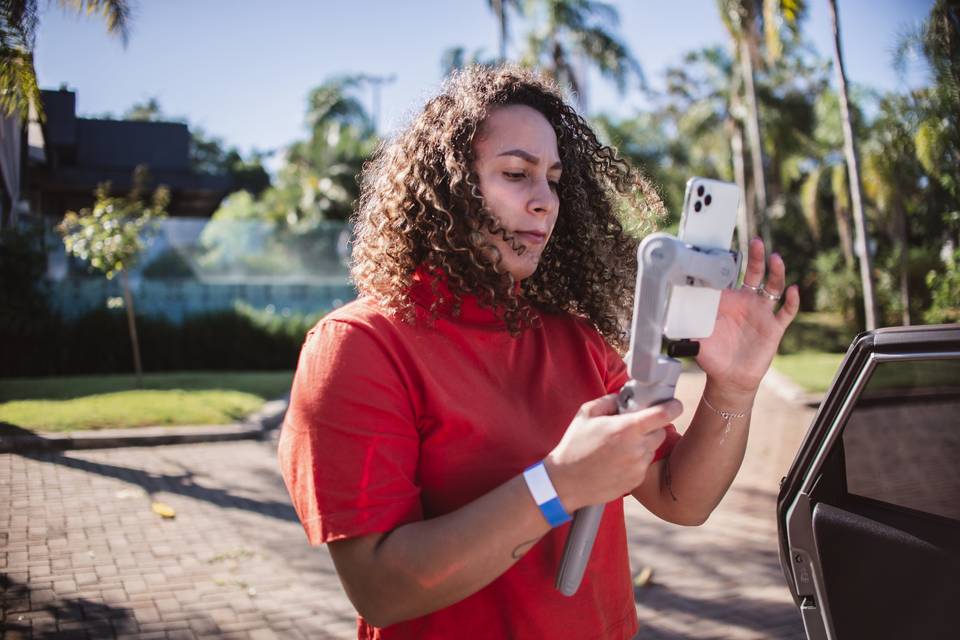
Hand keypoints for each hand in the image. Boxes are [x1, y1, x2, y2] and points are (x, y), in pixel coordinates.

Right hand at [544, 394, 682, 511]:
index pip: (663, 414)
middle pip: (660, 432)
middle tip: (632, 427)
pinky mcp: (636, 481)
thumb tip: (624, 397)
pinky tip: (617, 460)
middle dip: (651, 427)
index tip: (673, 404)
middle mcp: (636, 448)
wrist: (565, 482)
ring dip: (642, 444)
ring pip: (652, 449)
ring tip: (619, 446)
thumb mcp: (586, 414)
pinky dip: (636, 460)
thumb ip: (609, 401)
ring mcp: (638, 466)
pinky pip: (644, 465)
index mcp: (626, 428)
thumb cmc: (574, 446)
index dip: (672, 407)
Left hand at [696, 237, 799, 395]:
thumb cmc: (711, 355)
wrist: (729, 378)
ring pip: (773, 287)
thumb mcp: (695, 337)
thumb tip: (668, 314)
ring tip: (775, 259)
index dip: (731, 261)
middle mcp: (746, 302)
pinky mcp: (774, 327)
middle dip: (757, 257)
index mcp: (727, 301)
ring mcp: (762, 313)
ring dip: (776, 272)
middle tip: (757, 241)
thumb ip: (686, 323)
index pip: (730, 276)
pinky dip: (791, 301)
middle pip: (755, 274)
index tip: (729, 246)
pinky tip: (793, 290)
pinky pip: (786, 312)